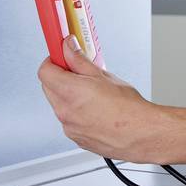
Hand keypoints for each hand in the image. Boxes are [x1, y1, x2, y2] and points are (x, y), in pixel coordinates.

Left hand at [39, 37, 172, 161]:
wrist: (141, 134)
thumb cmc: (128, 108)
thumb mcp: (103, 75)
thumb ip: (79, 60)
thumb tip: (69, 48)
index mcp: (69, 91)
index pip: (44, 71)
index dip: (52, 61)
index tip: (61, 56)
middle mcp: (64, 111)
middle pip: (48, 87)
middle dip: (60, 77)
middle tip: (78, 72)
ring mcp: (69, 126)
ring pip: (59, 104)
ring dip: (68, 95)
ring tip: (92, 93)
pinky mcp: (76, 137)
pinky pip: (69, 120)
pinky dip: (76, 112)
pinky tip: (95, 110)